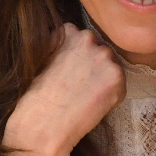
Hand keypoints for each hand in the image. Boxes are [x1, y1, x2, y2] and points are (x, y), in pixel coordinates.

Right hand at [0, 24, 125, 155]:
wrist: (44, 123)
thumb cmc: (36, 98)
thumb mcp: (42, 61)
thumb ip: (60, 50)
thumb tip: (70, 53)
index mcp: (67, 31)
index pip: (79, 37)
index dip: (76, 57)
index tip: (69, 71)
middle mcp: (87, 38)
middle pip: (98, 49)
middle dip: (92, 65)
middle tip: (80, 86)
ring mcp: (104, 56)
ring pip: (110, 66)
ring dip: (104, 79)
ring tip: (86, 97)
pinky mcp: (117, 76)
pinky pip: (119, 85)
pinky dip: (112, 95)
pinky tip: (94, 104)